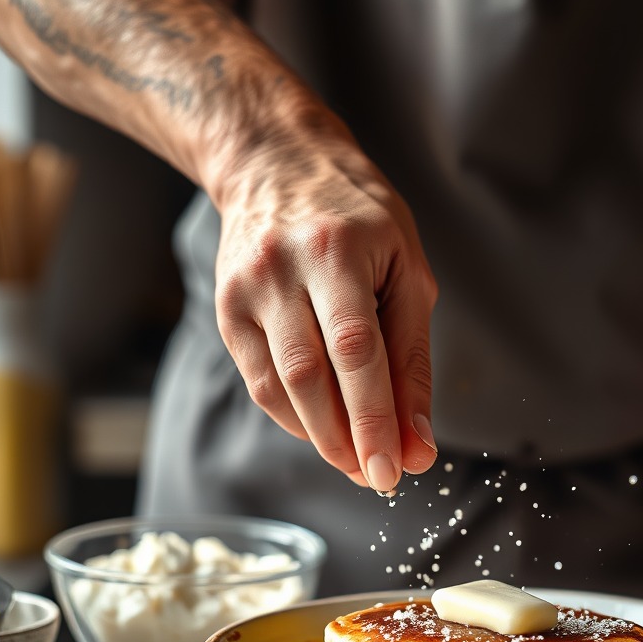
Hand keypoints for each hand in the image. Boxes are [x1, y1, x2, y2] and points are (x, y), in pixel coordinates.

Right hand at [211, 102, 437, 493]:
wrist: (274, 163)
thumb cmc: (358, 218)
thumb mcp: (405, 269)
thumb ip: (411, 356)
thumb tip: (417, 439)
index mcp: (336, 250)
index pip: (357, 351)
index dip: (375, 418)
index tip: (397, 470)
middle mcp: (280, 268)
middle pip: (310, 375)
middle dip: (348, 440)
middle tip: (380, 478)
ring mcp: (244, 289)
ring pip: (279, 386)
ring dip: (321, 437)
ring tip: (357, 462)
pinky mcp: (224, 309)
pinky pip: (257, 381)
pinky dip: (294, 416)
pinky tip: (323, 429)